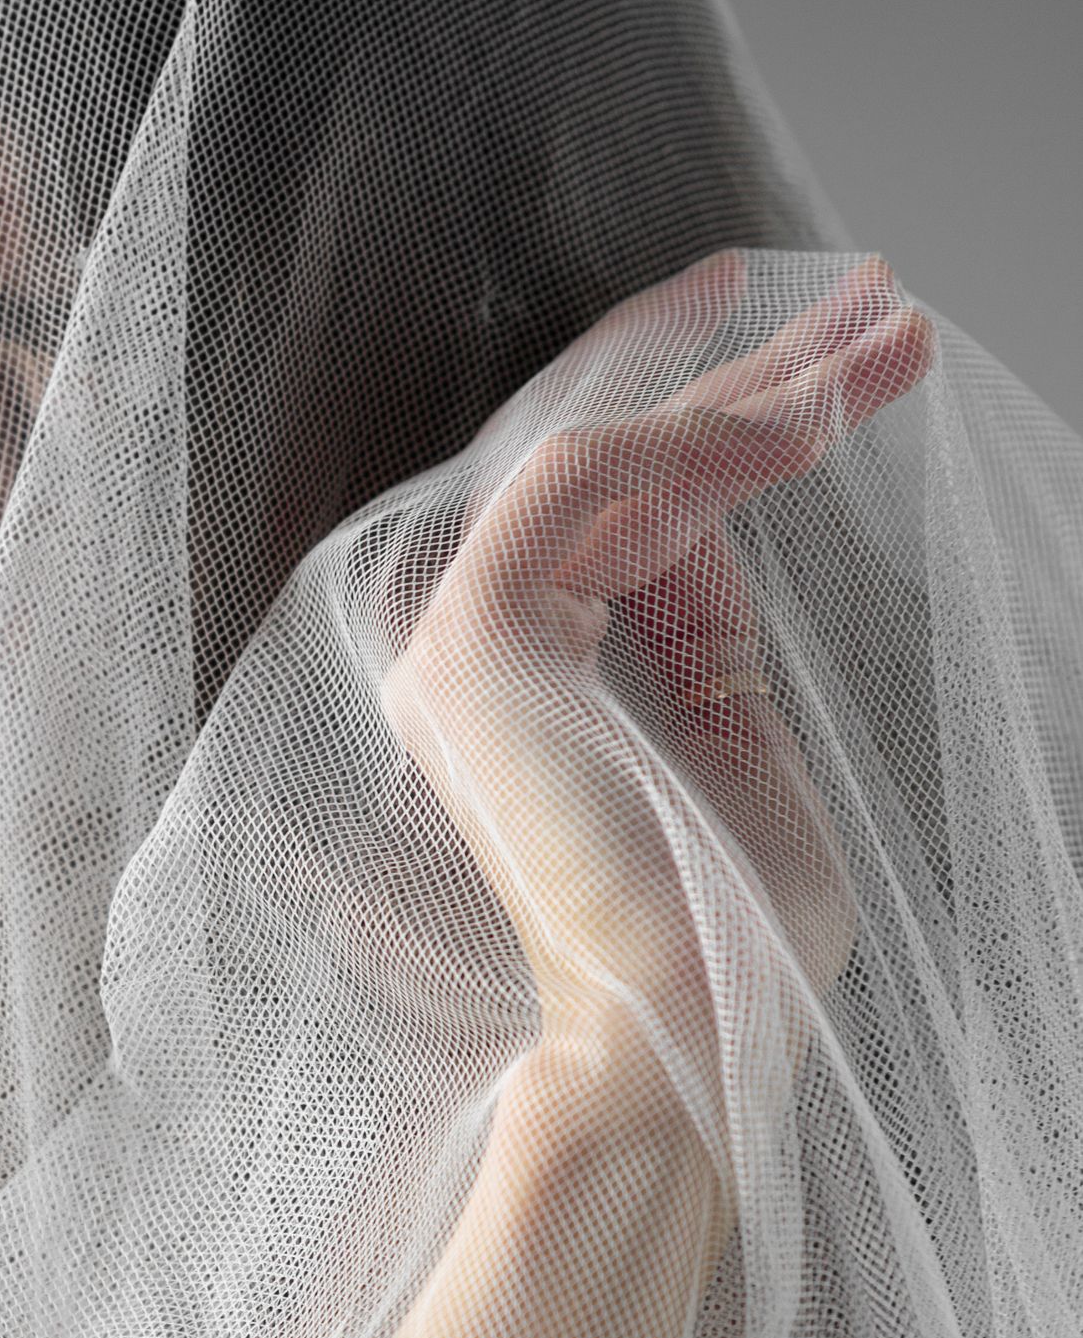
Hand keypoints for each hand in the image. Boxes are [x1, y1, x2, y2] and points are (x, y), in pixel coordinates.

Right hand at [379, 251, 932, 1135]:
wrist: (676, 1033)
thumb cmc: (721, 942)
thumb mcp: (740, 756)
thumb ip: (710, 644)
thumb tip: (724, 530)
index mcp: (520, 689)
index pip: (617, 521)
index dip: (716, 423)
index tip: (827, 359)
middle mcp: (465, 653)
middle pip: (618, 470)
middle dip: (757, 377)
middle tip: (879, 304)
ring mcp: (457, 642)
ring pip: (608, 453)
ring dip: (752, 390)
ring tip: (880, 342)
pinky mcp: (479, 637)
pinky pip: (586, 480)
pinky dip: (697, 438)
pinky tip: (802, 419)